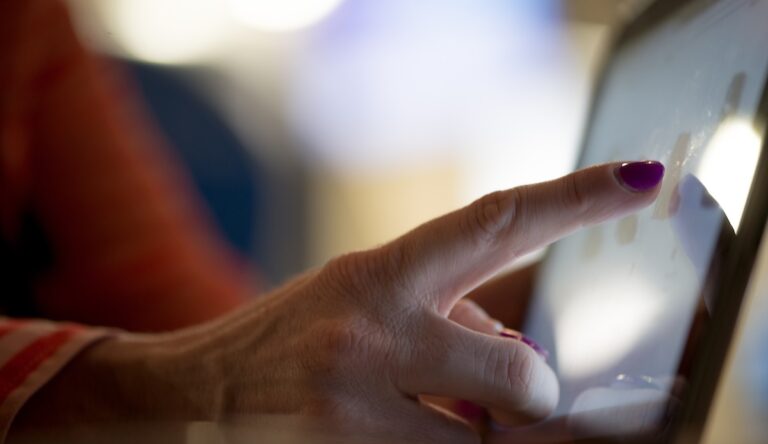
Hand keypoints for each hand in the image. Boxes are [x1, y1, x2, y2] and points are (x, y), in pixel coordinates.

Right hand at [11, 162, 662, 443]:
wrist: (198, 392)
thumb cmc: (295, 335)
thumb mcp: (363, 295)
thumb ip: (446, 312)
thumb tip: (528, 359)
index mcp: (381, 273)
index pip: (496, 222)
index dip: (576, 196)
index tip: (639, 180)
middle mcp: (373, 335)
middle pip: (521, 377)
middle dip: (535, 393)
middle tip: (519, 391)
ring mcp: (357, 409)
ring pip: (486, 442)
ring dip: (485, 431)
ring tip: (439, 408)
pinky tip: (407, 425)